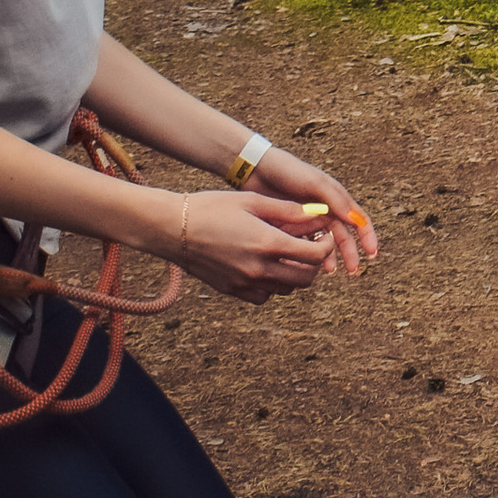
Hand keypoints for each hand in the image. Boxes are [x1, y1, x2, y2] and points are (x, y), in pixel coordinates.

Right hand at [170, 182, 351, 298]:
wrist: (171, 228)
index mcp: (267, 244)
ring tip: (288, 253)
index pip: (315, 256)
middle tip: (310, 246)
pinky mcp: (232, 290)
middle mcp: (258, 269)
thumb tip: (316, 215)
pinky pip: (264, 296)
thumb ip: (287, 210)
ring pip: (286, 289)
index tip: (323, 236)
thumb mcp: (252, 201)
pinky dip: (273, 285)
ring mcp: (244, 283)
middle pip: (306, 279)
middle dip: (315, 263)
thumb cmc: (211, 208)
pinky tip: (267, 266)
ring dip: (295, 274)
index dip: (326, 246)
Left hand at [250, 145, 379, 276]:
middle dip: (350, 253)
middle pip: (344, 235)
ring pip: (325, 242)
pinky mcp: (292, 226)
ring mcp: (309, 219)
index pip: (358, 219)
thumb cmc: (289, 172)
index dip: (368, 236)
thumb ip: (337, 201)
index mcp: (336, 198)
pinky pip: (306, 243)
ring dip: (331, 256)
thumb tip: (358, 222)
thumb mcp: (316, 184)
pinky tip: (308, 264)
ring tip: (329, 271)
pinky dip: (310, 254)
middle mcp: (326, 209)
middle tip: (353, 270)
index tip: (372, 254)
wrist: (256, 169)